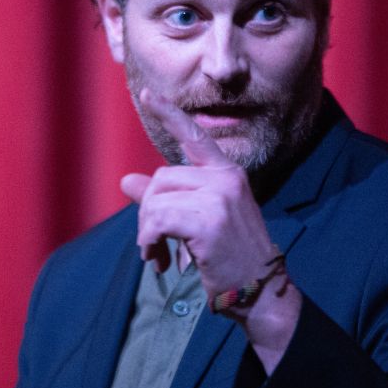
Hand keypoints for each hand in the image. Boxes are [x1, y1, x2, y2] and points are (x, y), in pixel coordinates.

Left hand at [121, 88, 301, 370]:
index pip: (194, 137)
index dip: (169, 114)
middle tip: (153, 244)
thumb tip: (126, 180)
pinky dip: (149, 242)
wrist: (261, 293)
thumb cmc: (229, 258)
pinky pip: (157, 220)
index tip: (147, 94)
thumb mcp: (199, 221)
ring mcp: (219, 197)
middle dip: (148, 212)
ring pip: (156, 200)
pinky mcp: (209, 221)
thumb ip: (163, 198)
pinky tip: (159, 260)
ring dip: (147, 233)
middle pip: (161, 178)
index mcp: (227, 174)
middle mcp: (226, 178)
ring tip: (157, 256)